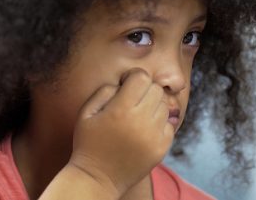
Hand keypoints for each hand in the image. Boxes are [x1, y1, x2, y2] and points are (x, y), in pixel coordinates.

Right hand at [69, 68, 174, 196]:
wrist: (97, 178)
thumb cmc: (89, 142)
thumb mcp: (86, 112)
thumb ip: (105, 91)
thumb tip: (126, 81)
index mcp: (120, 110)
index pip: (142, 77)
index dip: (133, 77)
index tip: (125, 85)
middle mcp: (141, 121)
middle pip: (156, 89)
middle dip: (144, 90)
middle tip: (131, 101)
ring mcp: (154, 136)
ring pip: (164, 106)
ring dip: (152, 106)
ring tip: (137, 117)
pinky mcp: (162, 149)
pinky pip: (169, 124)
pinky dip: (159, 124)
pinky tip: (143, 131)